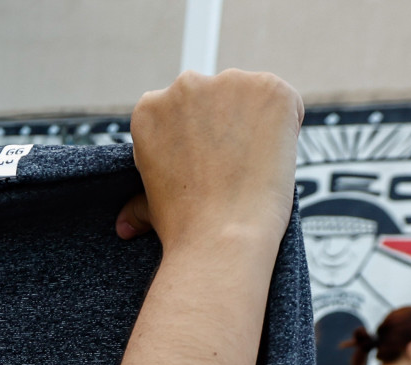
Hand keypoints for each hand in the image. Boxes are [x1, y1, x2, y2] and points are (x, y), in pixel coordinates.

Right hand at [114, 69, 302, 247]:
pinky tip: (274, 157)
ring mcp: (228, 82)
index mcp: (150, 108)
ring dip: (256, 124)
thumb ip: (139, 201)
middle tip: (233, 169)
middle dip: (227, 126)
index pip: (185, 112)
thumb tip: (124, 224)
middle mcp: (185, 84)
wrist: (221, 236)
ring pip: (251, 99)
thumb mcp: (151, 206)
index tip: (208, 167)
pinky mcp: (267, 87)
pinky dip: (286, 127)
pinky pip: (285, 102)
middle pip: (217, 98)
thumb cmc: (186, 227)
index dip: (201, 142)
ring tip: (253, 167)